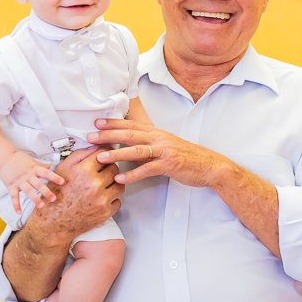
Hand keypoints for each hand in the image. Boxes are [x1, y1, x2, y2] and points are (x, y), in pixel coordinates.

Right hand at [0, 151, 64, 213]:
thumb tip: (49, 166)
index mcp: (34, 169)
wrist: (2, 159)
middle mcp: (28, 175)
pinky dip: (15, 204)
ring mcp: (19, 181)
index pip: (46, 173)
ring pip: (28, 191)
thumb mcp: (31, 160)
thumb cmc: (18, 159)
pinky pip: (14, 196)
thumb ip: (40, 165)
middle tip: (53, 199)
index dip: (55, 177)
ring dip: (34, 199)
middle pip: (38, 184)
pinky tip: (18, 212)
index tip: (63, 182)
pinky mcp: (11, 185)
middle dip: (46, 192)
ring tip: (41, 206)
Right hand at [24, 146, 123, 248]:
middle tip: (104, 171)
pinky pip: (118, 201)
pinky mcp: (105, 213)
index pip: (104, 154)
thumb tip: (96, 145)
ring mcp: (101, 200)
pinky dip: (112, 199)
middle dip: (110, 168)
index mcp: (83, 171)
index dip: (105, 154)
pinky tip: (103, 198)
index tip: (105, 155)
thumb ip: (80, 155)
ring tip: (105, 184)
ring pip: (120, 184)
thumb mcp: (62, 170)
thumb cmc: (56, 195)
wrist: (53, 223)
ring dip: (114, 182)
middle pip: (114, 168)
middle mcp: (94, 185)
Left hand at [88, 118, 228, 186]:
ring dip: (116, 154)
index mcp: (158, 133)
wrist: (210, 165)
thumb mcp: (168, 147)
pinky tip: (121, 179)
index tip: (97, 122)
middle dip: (108, 135)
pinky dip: (133, 175)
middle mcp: (160, 139)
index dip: (114, 123)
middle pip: (130, 134)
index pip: (132, 125)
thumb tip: (131, 149)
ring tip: (99, 157)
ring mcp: (165, 152)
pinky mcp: (170, 165)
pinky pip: (148, 170)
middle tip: (90, 136)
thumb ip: (150, 146)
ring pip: (136, 151)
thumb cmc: (189, 158)